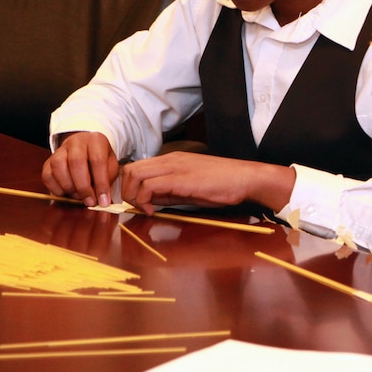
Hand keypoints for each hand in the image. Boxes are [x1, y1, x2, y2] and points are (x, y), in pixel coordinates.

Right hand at [41, 131, 118, 207]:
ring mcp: (60, 150)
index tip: (103, 201)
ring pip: (58, 166)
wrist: (84, 150)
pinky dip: (55, 188)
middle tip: (89, 201)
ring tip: (78, 196)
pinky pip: (47, 175)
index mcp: (95, 140)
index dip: (101, 183)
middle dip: (83, 187)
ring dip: (68, 186)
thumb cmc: (100, 160)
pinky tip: (66, 193)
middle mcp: (76, 142)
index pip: (98, 160)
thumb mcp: (111, 166)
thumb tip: (102, 200)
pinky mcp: (48, 161)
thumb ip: (107, 180)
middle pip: (76, 162)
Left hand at [120, 151, 295, 214]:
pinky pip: (149, 185)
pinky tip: (153, 211)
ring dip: (132, 195)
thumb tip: (150, 200)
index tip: (137, 203)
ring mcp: (174, 167)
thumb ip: (169, 192)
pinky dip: (144, 199)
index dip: (129, 186)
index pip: (136, 167)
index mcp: (171, 160)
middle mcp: (169, 160)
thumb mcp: (191, 188)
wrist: (245, 178)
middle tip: (136, 207)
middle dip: (126, 191)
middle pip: (130, 169)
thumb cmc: (223, 185)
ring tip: (145, 209)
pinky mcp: (180, 178)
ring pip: (134, 174)